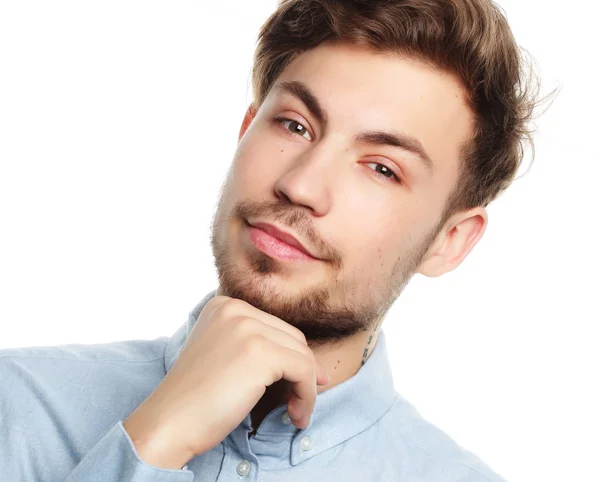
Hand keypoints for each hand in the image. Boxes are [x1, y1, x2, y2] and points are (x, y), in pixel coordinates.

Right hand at [123, 295, 329, 468]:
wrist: (169, 423)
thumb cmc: (196, 399)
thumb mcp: (222, 355)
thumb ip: (254, 345)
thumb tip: (308, 361)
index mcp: (223, 306)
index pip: (274, 327)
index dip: (289, 358)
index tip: (294, 385)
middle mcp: (235, 309)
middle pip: (291, 337)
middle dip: (301, 371)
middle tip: (297, 402)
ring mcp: (247, 327)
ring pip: (302, 354)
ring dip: (306, 387)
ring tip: (296, 413)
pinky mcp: (260, 352)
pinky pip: (304, 370)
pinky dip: (307, 396)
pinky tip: (296, 416)